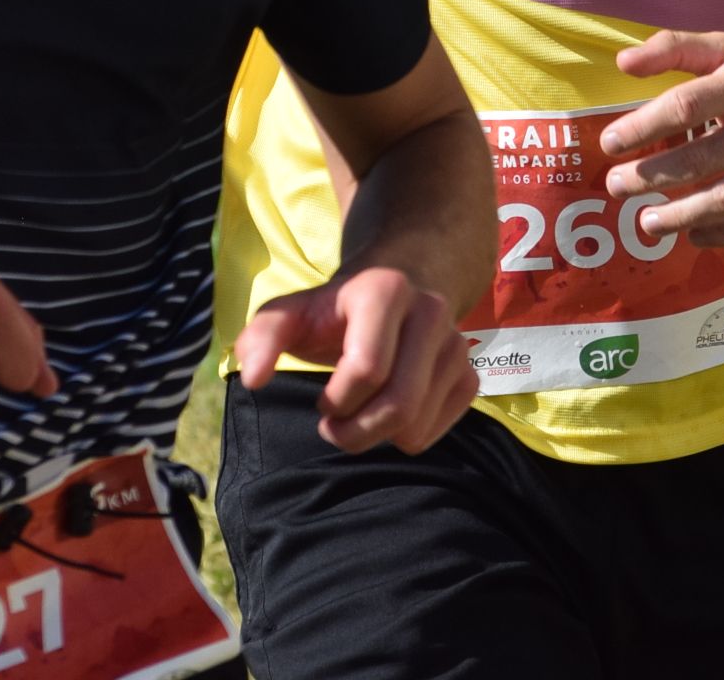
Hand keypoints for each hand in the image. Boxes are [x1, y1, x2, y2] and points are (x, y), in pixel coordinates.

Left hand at [231, 265, 477, 454]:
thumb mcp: (290, 313)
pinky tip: (389, 409)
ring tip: (360, 413)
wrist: (395, 288)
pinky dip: (405, 436)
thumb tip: (253, 378)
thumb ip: (262, 339)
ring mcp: (457, 344)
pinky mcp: (470, 374)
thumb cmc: (333, 310)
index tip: (321, 401)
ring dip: (378, 436)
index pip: (367, 369)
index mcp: (385, 290)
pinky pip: (435, 432)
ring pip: (416, 425)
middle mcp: (430, 311)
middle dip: (356, 431)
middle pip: (398, 405)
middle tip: (334, 427)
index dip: (336, 400)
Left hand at [594, 25, 723, 247]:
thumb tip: (624, 65)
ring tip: (648, 224)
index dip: (645, 127)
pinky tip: (695, 236)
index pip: (688, 106)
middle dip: (653, 176)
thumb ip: (677, 49)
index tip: (610, 143)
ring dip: (684, 215)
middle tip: (616, 187)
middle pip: (705, 157)